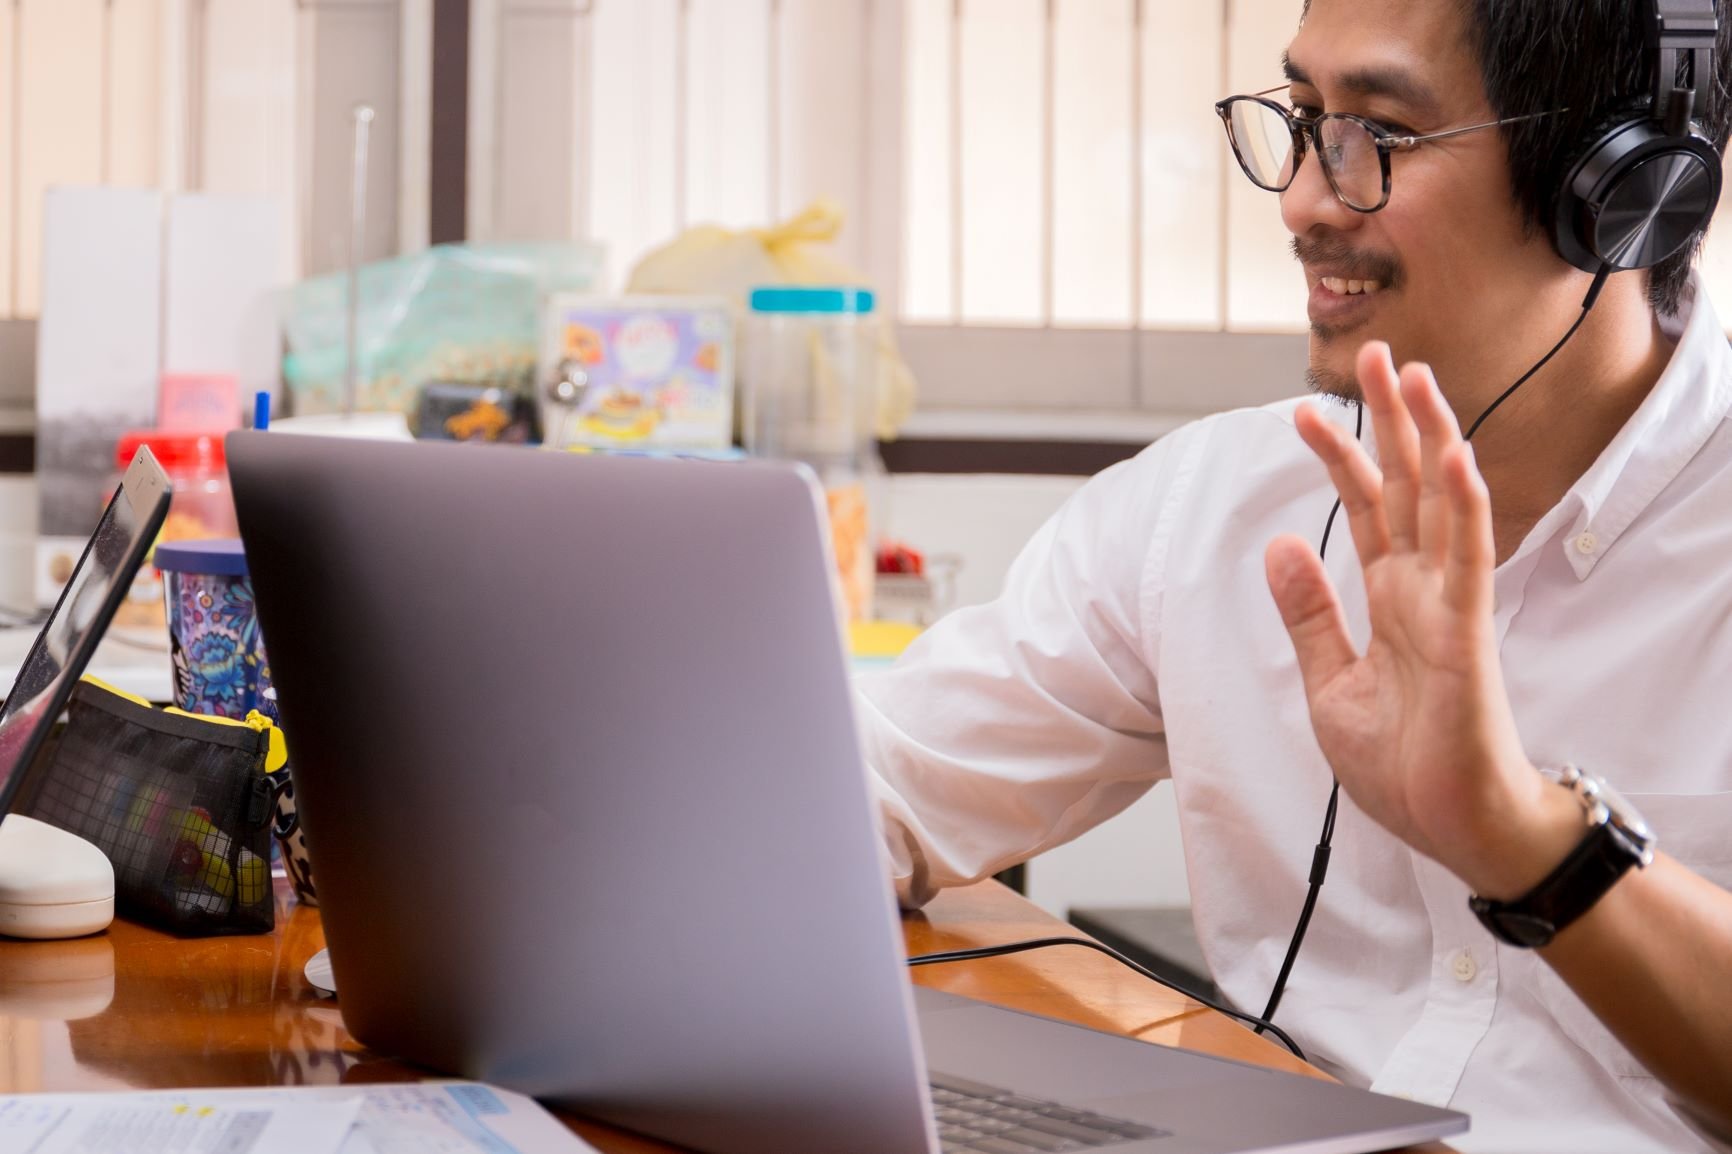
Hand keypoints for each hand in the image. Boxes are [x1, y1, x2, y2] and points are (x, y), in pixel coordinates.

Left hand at [1264, 342, 1577, 899]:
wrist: (1451, 826)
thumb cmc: (1403, 762)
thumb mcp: (1329, 683)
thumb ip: (1309, 614)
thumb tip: (1280, 544)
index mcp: (1388, 599)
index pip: (1364, 509)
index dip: (1339, 457)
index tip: (1305, 411)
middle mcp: (1422, 589)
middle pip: (1405, 486)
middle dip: (1389, 421)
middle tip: (1374, 354)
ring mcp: (1449, 606)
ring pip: (1441, 504)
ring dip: (1430, 438)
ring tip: (1415, 376)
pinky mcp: (1468, 635)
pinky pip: (1469, 560)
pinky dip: (1462, 508)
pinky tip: (1453, 459)